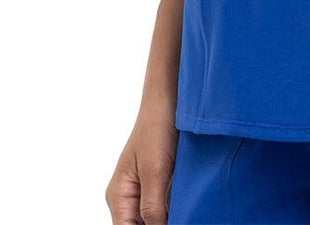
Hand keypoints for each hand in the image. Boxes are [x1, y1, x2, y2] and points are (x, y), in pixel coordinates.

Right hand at [105, 98, 179, 224]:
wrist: (171, 96)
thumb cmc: (157, 126)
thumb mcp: (155, 170)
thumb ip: (152, 206)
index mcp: (119, 196)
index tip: (168, 222)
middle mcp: (129, 198)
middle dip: (161, 224)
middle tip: (184, 215)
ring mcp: (145, 192)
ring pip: (155, 220)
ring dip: (170, 217)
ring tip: (187, 211)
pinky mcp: (161, 184)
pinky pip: (165, 209)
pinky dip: (176, 212)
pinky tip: (189, 207)